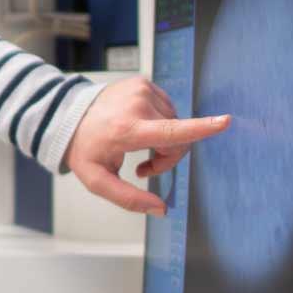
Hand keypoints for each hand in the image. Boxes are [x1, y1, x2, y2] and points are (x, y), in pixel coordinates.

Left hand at [63, 78, 230, 214]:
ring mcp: (141, 90)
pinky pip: (167, 109)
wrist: (68, 115)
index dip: (201, 128)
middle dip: (168, 157)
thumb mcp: (98, 181)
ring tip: (139, 146)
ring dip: (164, 140)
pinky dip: (160, 122)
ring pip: (175, 123)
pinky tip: (139, 127)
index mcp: (128, 130)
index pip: (170, 131)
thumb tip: (161, 210)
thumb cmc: (85, 149)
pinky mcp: (144, 82)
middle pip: (179, 138)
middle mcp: (137, 105)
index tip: (225, 121)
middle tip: (145, 167)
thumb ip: (128, 199)